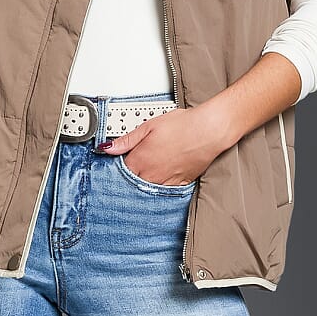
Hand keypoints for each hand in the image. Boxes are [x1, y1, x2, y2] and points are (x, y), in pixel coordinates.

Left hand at [97, 104, 229, 185]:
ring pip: (148, 188)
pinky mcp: (180, 184)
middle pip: (132, 181)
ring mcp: (166, 182)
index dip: (118, 164)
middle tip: (137, 161)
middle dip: (131, 174)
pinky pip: (164, 190)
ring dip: (145, 180)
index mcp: (140, 161)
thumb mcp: (149, 127)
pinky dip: (160, 184)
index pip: (120, 170)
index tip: (120, 159)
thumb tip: (108, 148)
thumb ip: (127, 140)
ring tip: (151, 166)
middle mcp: (151, 175)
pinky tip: (163, 174)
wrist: (208, 131)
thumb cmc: (182, 126)